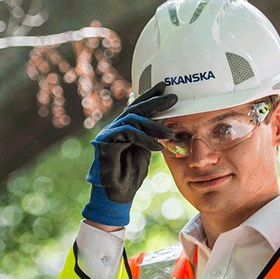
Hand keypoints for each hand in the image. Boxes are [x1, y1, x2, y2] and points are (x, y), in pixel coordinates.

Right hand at [82, 82, 176, 226]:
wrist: (118, 192)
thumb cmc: (131, 172)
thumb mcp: (147, 148)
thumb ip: (152, 133)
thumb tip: (166, 117)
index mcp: (125, 126)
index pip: (138, 106)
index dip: (151, 95)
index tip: (165, 86)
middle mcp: (115, 126)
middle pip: (136, 108)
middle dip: (156, 101)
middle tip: (174, 97)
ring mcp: (109, 133)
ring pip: (133, 119)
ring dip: (154, 125)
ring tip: (171, 135)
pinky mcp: (105, 141)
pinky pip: (129, 133)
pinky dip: (145, 139)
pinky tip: (158, 147)